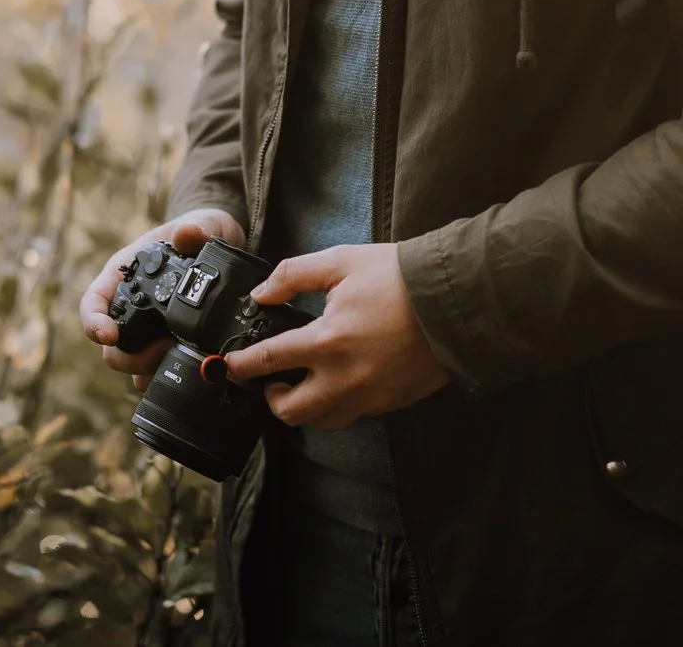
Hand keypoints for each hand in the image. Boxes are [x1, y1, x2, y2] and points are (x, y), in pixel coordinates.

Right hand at [79, 208, 244, 390]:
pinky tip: (188, 369)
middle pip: (110, 345)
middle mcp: (130, 305)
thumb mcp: (205, 224)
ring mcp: (147, 328)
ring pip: (132, 363)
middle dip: (130, 357)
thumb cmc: (203, 231)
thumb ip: (197, 228)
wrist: (223, 247)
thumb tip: (185, 234)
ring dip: (148, 370)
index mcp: (125, 274)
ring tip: (179, 360)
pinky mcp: (168, 343)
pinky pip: (156, 369)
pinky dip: (166, 374)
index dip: (93, 322)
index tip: (109, 336)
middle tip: (164, 350)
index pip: (94, 302)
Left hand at [222, 243, 449, 429]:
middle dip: (272, 399)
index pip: (269, 361)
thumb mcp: (342, 262)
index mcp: (328, 341)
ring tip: (307, 383)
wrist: (456, 299)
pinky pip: (355, 414)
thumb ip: (295, 275)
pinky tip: (343, 379)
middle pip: (290, 411)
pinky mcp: (391, 403)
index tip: (226, 366)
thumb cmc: (400, 278)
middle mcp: (345, 378)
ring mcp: (370, 396)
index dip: (241, 366)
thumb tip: (263, 293)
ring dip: (306, 407)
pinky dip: (340, 402)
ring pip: (322, 421)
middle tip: (271, 381)